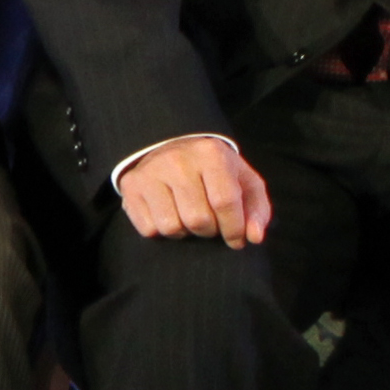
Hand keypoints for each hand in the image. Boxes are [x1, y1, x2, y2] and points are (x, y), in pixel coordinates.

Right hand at [109, 132, 272, 247]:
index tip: (236, 240)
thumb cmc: (216, 173)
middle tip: (210, 224)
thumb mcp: (243, 182)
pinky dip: (162, 231)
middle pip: (198, 219)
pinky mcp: (132, 187)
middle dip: (209, 231)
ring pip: (172, 227)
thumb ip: (257, 210)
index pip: (225, 202)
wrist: (173, 149)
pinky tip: (169, 214)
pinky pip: (149, 229)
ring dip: (185, 232)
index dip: (234, 229)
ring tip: (188, 217)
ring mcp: (151, 172)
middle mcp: (178, 159)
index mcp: (210, 153)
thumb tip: (254, 237)